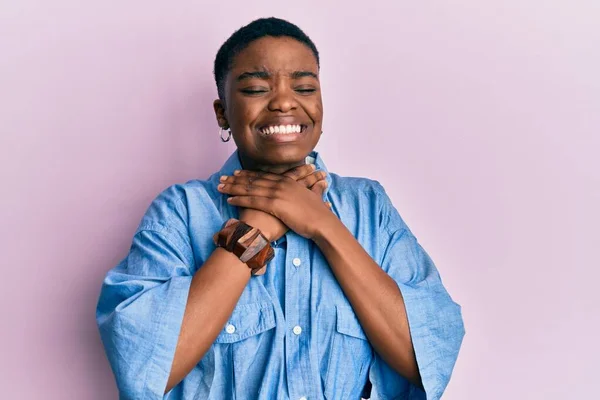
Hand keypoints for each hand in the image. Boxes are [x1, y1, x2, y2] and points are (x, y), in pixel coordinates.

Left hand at [217, 167, 333, 239]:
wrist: (322, 222)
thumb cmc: (319, 213)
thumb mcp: (317, 197)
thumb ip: (316, 189)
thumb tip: (323, 183)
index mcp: (288, 182)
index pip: (264, 176)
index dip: (249, 174)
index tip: (237, 173)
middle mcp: (280, 184)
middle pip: (254, 180)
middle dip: (236, 179)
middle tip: (223, 178)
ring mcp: (276, 193)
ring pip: (249, 188)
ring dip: (233, 187)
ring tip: (220, 187)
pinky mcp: (274, 204)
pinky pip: (252, 200)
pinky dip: (239, 199)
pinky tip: (229, 199)